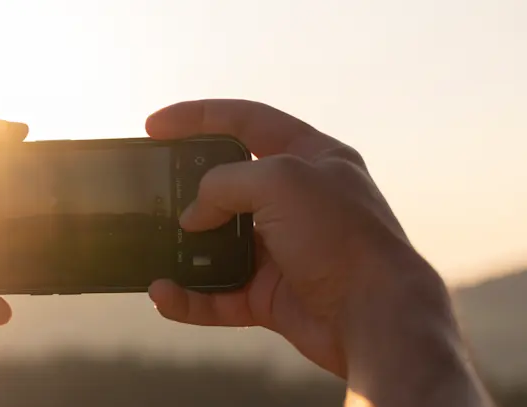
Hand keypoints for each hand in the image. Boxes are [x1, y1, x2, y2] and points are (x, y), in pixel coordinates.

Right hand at [142, 99, 456, 377]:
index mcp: (312, 159)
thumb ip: (225, 184)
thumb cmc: (341, 238)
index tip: (155, 126)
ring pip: (218, 244)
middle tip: (150, 189)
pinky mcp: (272, 296)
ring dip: (183, 249)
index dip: (199, 117)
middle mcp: (298, 202)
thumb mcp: (280, 183)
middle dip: (187, 188)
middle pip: (229, 184)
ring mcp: (284, 251)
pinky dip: (189, 297)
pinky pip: (219, 295)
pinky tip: (163, 295)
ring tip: (151, 246)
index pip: (248, 122)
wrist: (376, 315)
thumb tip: (194, 215)